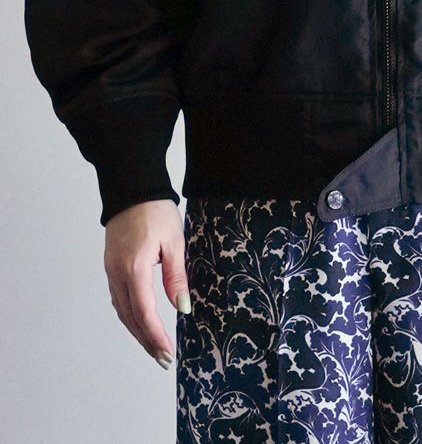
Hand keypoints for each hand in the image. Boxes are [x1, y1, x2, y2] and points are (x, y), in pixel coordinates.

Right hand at [103, 199, 191, 368]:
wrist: (133, 188)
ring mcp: (111, 270)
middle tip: (163, 359)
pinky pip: (119, 298)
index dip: (155, 336)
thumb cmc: (155, 210)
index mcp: (133, 268)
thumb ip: (176, 276)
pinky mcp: (112, 266)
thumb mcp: (174, 241)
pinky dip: (130, 315)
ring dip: (137, 331)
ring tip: (154, 347)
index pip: (144, 312)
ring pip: (122, 310)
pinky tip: (141, 322)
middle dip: (146, 340)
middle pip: (130, 317)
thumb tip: (182, 307)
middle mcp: (117, 273)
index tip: (167, 353)